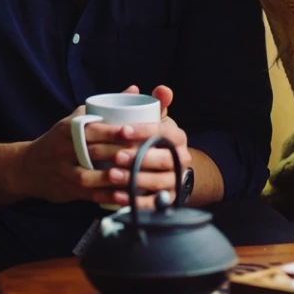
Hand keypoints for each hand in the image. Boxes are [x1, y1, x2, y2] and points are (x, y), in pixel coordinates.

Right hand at [9, 85, 142, 204]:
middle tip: (142, 154)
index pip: (90, 128)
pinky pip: (86, 194)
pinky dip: (104, 197)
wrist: (29, 167)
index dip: (111, 131)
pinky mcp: (66, 190)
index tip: (130, 131)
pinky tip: (121, 197)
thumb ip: (105, 107)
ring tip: (131, 177)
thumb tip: (134, 89)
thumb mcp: (76, 118)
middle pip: (92, 151)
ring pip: (87, 176)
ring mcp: (63, 171)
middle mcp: (63, 149)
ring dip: (109, 178)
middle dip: (117, 154)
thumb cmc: (62, 139)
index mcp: (67, 129)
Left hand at [86, 85, 193, 208]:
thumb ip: (156, 104)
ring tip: (111, 176)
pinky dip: (136, 201)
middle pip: (163, 160)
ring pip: (159, 182)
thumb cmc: (152, 139)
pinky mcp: (167, 199)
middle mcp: (182, 158)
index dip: (144, 131)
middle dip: (138, 158)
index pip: (164, 132)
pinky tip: (117, 197)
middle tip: (115, 157)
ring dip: (134, 180)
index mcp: (178, 137)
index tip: (122, 131)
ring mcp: (176, 181)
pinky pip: (154, 203)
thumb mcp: (155, 120)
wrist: (162, 169)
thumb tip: (162, 90)